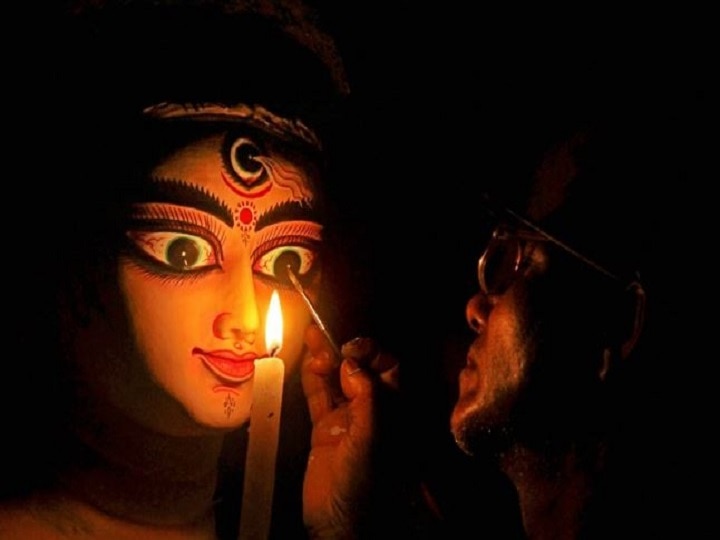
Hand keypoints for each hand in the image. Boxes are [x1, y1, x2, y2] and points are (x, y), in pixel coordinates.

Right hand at [301, 324, 398, 538]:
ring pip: (337, 380)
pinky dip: (313, 378)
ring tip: (310, 337)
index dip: (370, 353)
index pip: (388, 368)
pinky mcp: (325, 430)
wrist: (340, 525)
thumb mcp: (372, 439)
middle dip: (344, 351)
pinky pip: (319, 397)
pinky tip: (308, 361)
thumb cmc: (366, 486)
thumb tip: (352, 364)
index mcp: (395, 412)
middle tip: (324, 340)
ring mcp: (348, 420)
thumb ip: (366, 398)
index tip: (350, 351)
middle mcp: (374, 411)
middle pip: (360, 369)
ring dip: (325, 358)